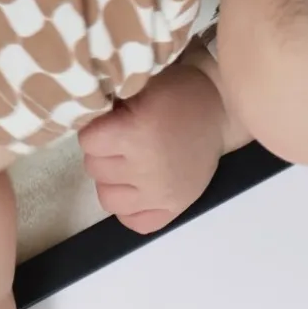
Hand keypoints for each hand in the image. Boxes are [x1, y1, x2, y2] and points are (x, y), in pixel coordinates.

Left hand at [78, 62, 226, 234]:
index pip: (88, 143)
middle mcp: (148, 168)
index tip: (111, 123)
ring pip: (108, 198)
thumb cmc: (177, 92)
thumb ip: (111, 108)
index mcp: (137, 133)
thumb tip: (85, 125)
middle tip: (123, 142)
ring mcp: (162, 193)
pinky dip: (131, 210)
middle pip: (96, 170)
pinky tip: (138, 190)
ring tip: (129, 165)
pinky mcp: (175, 208)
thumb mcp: (139, 85)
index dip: (96, 131)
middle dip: (103, 154)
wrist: (222, 107)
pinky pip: (135, 223)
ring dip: (113, 181)